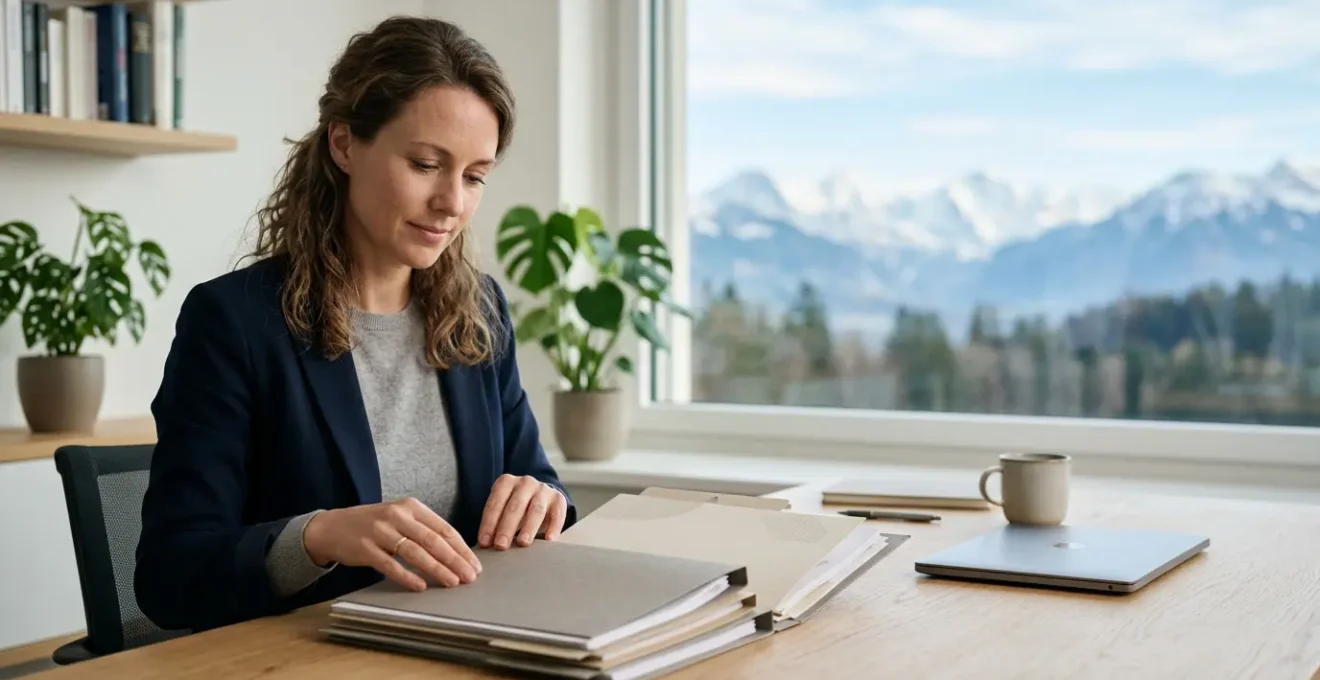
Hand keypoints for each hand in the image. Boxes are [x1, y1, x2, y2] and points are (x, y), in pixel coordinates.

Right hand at [303, 497, 481, 591]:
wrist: (333, 527)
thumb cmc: (374, 524)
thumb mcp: (400, 518)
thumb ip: (424, 529)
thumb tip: (455, 553)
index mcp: (411, 507)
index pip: (443, 528)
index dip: (461, 548)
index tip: (475, 564)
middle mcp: (397, 516)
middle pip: (433, 540)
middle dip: (455, 560)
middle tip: (470, 576)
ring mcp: (380, 532)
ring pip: (415, 552)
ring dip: (437, 569)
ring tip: (452, 582)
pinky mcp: (365, 548)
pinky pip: (390, 565)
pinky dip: (407, 576)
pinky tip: (421, 586)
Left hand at [478, 474, 567, 549]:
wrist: (539, 497)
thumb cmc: (514, 508)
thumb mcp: (502, 509)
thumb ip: (494, 523)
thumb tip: (485, 545)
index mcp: (506, 482)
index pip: (496, 502)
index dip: (489, 523)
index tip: (485, 542)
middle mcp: (525, 482)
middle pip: (515, 505)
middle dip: (506, 527)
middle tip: (500, 545)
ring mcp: (543, 489)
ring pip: (536, 509)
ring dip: (529, 527)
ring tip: (523, 543)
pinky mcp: (558, 499)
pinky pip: (557, 513)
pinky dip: (554, 527)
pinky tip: (548, 540)